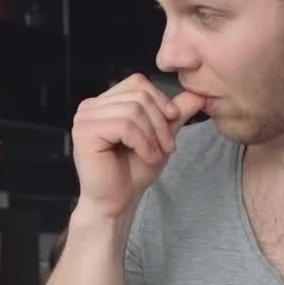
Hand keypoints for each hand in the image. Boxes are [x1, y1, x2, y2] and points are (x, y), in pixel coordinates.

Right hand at [70, 74, 206, 218]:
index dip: (160, 101)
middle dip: (160, 122)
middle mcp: (90, 107)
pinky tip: (146, 157)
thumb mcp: (161, 136)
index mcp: (104, 103)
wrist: (117, 201)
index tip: (171, 126)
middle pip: (138, 96)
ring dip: (152, 136)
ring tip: (155, 155)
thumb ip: (176, 114)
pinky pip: (125, 126)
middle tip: (166, 147)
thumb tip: (199, 94)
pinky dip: (143, 143)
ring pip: (134, 111)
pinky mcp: (85, 133)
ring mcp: (84, 118)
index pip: (137, 83)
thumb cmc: (132, 172)